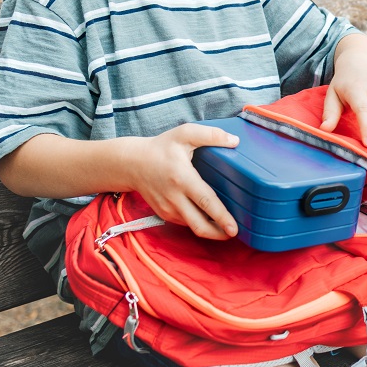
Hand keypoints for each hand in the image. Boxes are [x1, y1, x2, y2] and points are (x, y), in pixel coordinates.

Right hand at [124, 124, 240, 239]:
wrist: (131, 163)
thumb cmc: (161, 147)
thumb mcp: (185, 133)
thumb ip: (211, 134)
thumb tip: (235, 141)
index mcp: (182, 178)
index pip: (205, 202)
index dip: (221, 217)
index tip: (234, 229)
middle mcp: (174, 198)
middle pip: (199, 225)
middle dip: (219, 233)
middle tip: (235, 233)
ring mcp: (168, 209)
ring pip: (192, 226)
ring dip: (210, 230)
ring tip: (225, 227)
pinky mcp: (164, 214)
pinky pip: (185, 223)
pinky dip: (198, 224)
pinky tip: (209, 219)